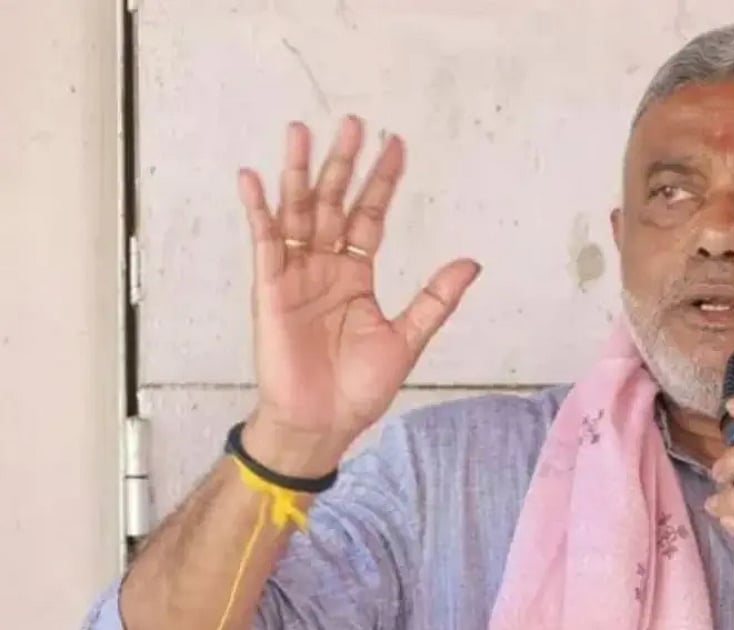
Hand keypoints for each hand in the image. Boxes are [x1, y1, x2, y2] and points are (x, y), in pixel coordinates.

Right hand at [236, 115, 479, 474]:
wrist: (323, 423)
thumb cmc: (359, 386)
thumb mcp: (408, 338)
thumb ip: (435, 298)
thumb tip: (472, 262)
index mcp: (357, 274)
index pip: (370, 215)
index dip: (382, 181)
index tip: (396, 144)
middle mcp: (326, 267)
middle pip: (334, 203)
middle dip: (343, 164)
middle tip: (354, 123)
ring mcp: (296, 275)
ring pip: (298, 213)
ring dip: (298, 173)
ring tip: (301, 131)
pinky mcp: (270, 290)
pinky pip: (264, 243)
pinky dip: (259, 211)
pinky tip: (254, 180)